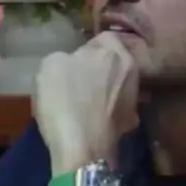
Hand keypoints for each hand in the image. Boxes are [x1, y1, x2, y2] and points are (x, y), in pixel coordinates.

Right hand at [33, 31, 139, 172]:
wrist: (81, 147)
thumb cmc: (64, 99)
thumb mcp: (50, 64)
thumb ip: (66, 57)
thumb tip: (74, 63)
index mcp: (114, 52)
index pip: (104, 38)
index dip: (87, 48)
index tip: (73, 61)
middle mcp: (131, 72)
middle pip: (115, 62)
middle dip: (100, 69)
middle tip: (79, 80)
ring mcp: (135, 99)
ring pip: (118, 87)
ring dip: (105, 91)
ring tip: (85, 103)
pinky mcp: (131, 124)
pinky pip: (118, 111)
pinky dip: (108, 114)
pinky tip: (92, 121)